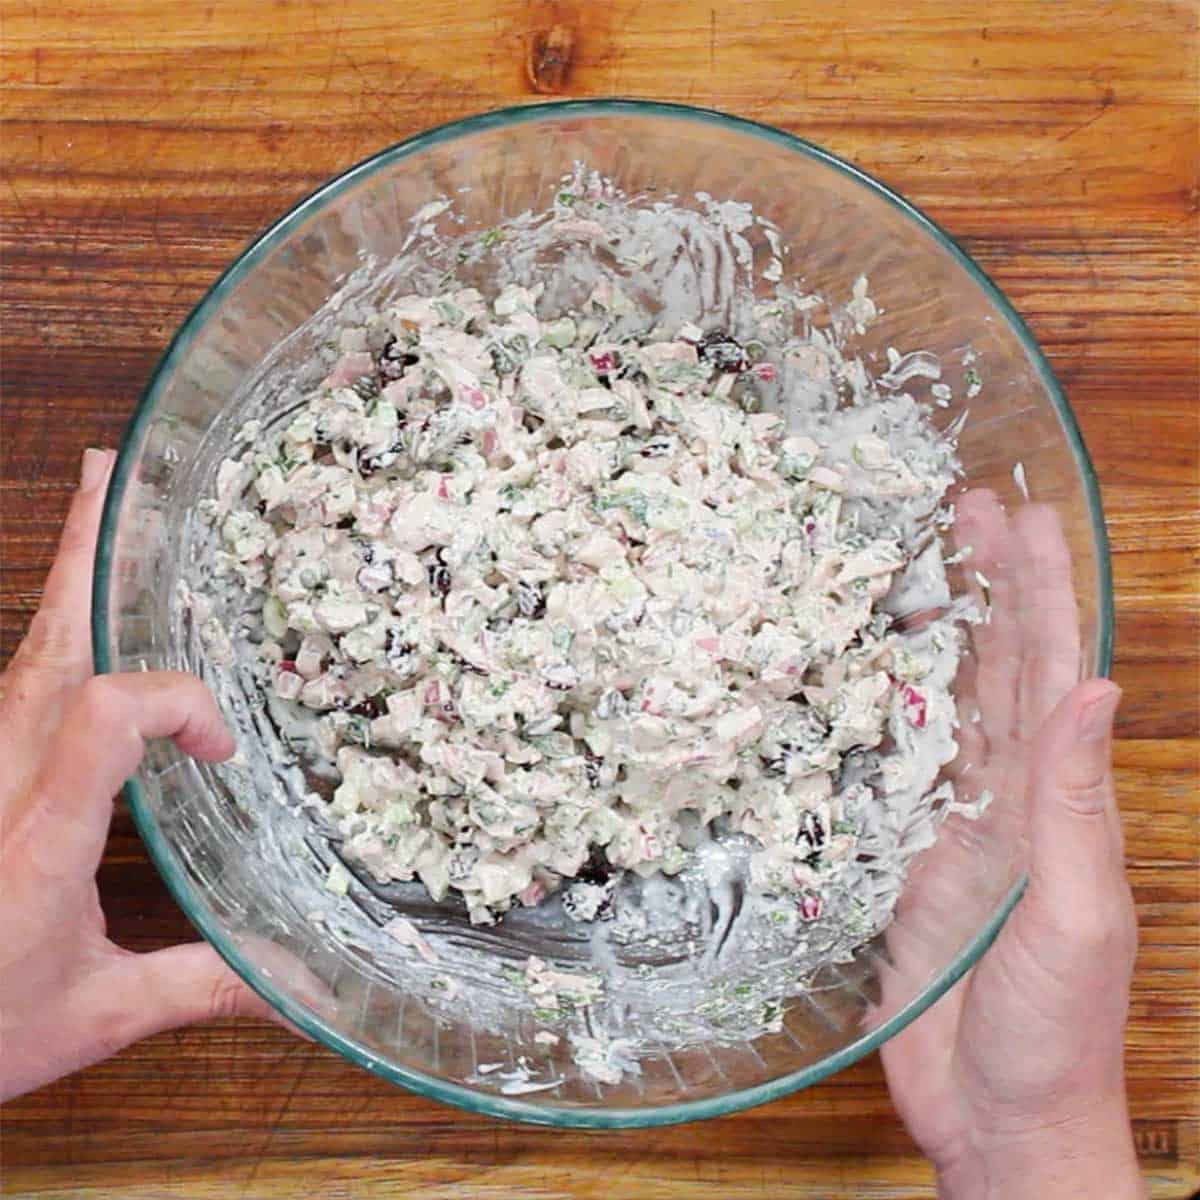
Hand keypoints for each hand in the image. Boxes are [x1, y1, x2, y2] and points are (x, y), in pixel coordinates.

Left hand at [0, 448, 277, 1100]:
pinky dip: (57, 635)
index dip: (177, 708)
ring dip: (67, 580)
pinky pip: (18, 688)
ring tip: (99, 508)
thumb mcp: (95, 1015)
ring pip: (27, 658)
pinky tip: (76, 620)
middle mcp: (1, 787)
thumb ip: (201, 983)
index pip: (107, 720)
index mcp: (39, 842)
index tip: (222, 753)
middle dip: (84, 558)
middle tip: (112, 475)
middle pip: (49, 651)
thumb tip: (299, 983)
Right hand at [880, 492, 1142, 1197]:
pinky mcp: (909, 864)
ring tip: (917, 570)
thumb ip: (1076, 803)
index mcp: (1058, 803)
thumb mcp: (1074, 912)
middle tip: (963, 512)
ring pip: (949, 711)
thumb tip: (1093, 688)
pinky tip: (867, 680)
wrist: (1000, 1120)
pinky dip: (887, 718)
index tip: (1021, 519)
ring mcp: (959, 830)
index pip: (1050, 671)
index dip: (1039, 592)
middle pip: (999, 672)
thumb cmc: (1050, 1030)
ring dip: (940, 637)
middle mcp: (1011, 801)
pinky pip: (898, 775)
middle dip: (989, 589)